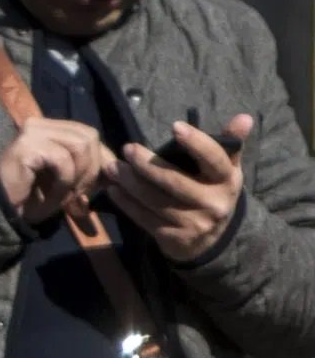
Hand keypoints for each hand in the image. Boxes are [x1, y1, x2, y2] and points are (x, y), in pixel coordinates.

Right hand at [0, 117, 110, 223]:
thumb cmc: (32, 196)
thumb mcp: (68, 180)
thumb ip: (88, 168)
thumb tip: (116, 167)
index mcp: (51, 128)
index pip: (89, 134)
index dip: (101, 159)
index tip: (100, 185)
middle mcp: (40, 124)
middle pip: (89, 137)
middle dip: (92, 169)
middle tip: (81, 194)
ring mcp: (32, 132)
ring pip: (79, 146)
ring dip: (79, 177)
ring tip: (68, 195)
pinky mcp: (27, 145)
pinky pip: (62, 160)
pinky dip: (65, 183)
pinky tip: (55, 197)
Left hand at [105, 114, 253, 263]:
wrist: (212, 239)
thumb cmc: (213, 191)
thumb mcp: (225, 170)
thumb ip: (230, 143)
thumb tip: (245, 117)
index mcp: (227, 181)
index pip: (214, 160)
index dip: (196, 143)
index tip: (175, 126)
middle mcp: (213, 203)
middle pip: (175, 181)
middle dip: (147, 164)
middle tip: (128, 148)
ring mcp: (193, 223)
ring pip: (155, 200)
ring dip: (130, 182)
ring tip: (112, 167)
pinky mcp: (174, 237)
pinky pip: (144, 218)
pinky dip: (126, 203)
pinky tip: (113, 189)